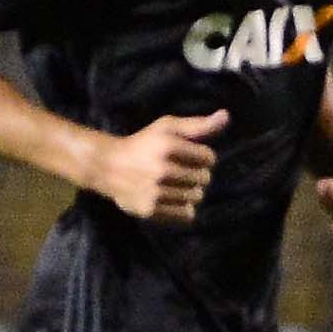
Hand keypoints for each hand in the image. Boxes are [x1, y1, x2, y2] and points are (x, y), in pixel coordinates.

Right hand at [90, 111, 224, 222]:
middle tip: (180, 173)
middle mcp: (161, 169)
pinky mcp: (149, 209)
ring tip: (176, 186)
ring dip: (190, 192)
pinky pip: (185, 215)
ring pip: (196, 197)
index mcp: (167, 146)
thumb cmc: (141, 144)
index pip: (209, 158)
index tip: (187, 157)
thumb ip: (198, 124)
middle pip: (204, 178)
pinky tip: (172, 199)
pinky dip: (183, 209)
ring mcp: (155, 191)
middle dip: (197, 175)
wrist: (105, 167)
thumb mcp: (166, 128)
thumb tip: (226, 116)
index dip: (202, 157)